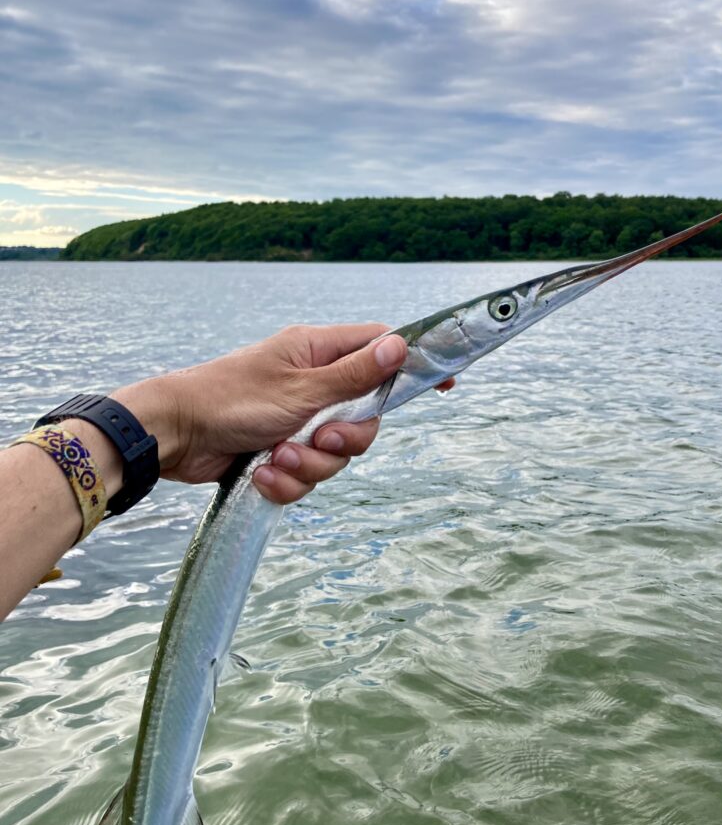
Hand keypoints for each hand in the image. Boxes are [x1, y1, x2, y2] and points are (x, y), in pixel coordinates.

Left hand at [114, 324, 452, 504]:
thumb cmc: (230, 399)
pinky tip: (262, 473)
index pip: (378, 348)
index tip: (444, 383)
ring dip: (310, 465)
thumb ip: (354, 374)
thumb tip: (400, 344)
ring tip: (277, 458)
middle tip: (323, 440)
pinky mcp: (280, 451)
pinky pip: (306, 474)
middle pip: (364, 416)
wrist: (174, 437)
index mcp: (317, 352)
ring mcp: (296, 420)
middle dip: (346, 440)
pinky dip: (287, 479)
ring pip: (336, 453)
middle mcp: (312, 384)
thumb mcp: (300, 389)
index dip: (411, 364)